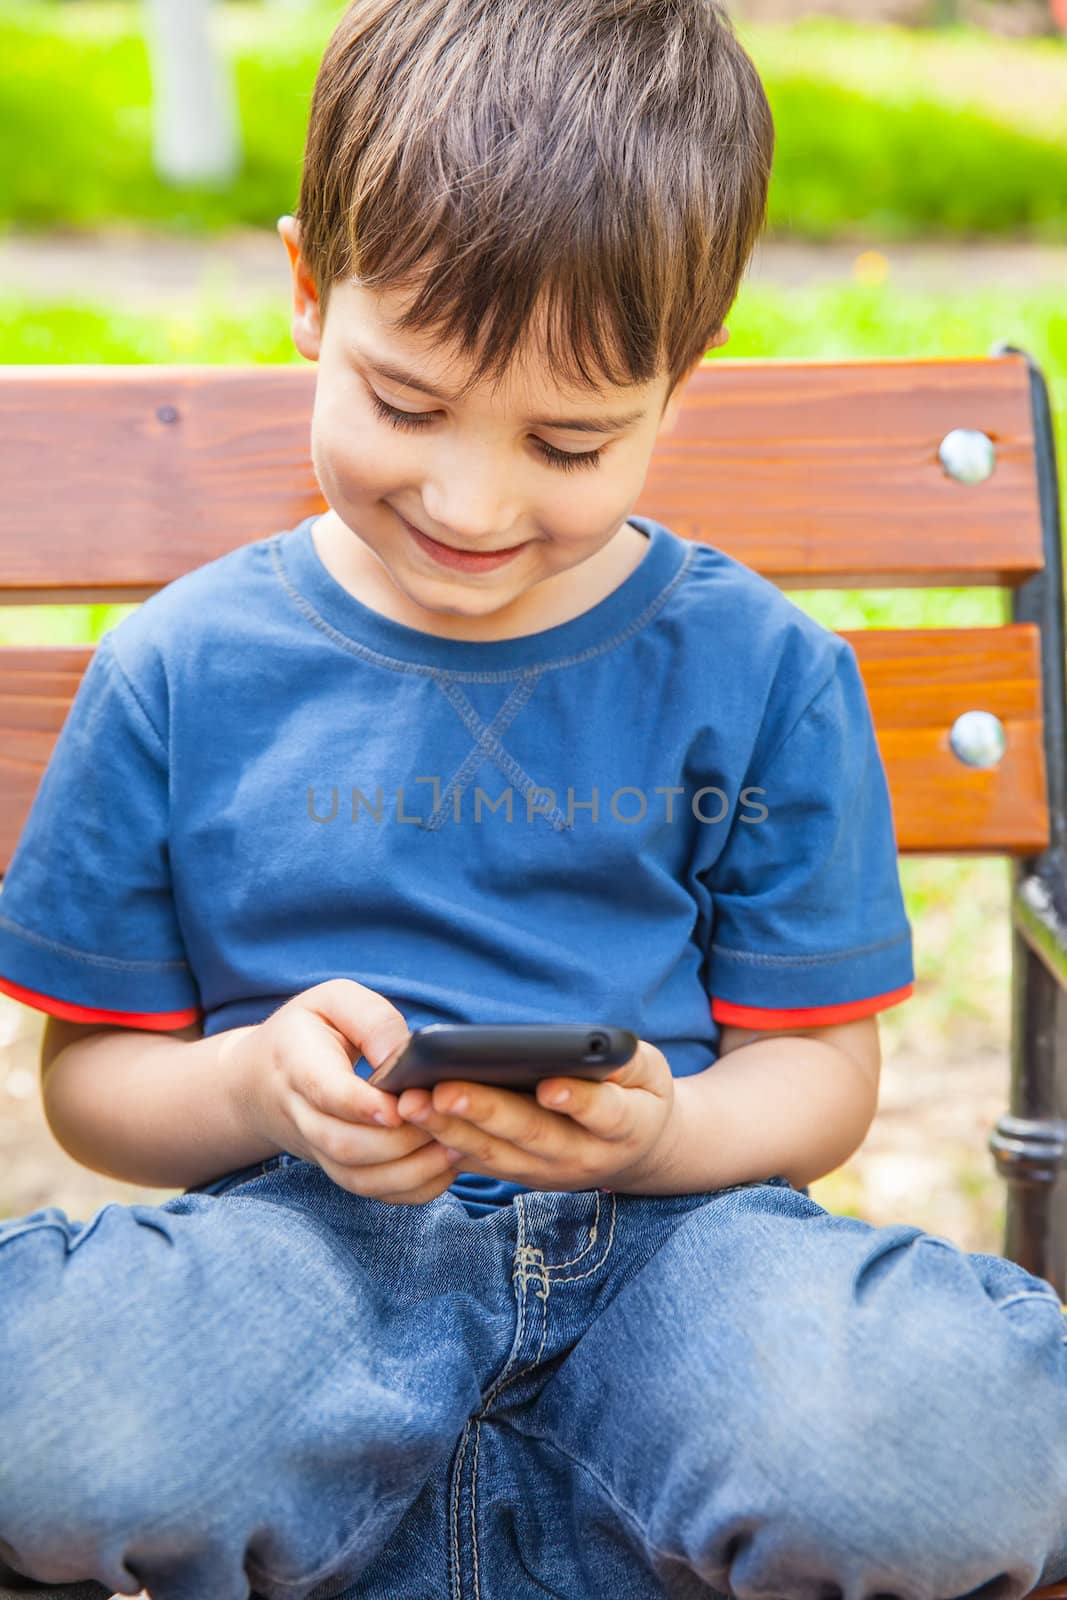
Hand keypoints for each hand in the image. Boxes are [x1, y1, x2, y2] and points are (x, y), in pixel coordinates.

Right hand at [231, 980, 460, 1204]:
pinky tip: (444, 1168)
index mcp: (297, 1063)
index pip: (326, 1092)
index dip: (363, 1105)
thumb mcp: (332, 1001)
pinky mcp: (335, 1167)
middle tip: (444, 1120)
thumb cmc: (307, 1031)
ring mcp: (315, 1148)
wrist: (257, 1080)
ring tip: (455, 1147)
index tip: (401, 1106)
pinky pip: (369, 1192)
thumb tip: (407, 1054)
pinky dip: (410, 1189)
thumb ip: (371, 1019)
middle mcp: (300, 1114)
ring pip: (357, 1177)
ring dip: (410, 1170)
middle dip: (399, 1141)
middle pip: (344, 1144)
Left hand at [392, 1038, 677, 1192]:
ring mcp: (549, 1173)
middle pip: (533, 1135)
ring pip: (497, 1155)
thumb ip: (626, 1060)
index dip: (577, 1100)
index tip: (548, 1085)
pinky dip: (447, 1143)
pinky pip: (481, 1164)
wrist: (638, 1152)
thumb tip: (589, 1047)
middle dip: (486, 1112)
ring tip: (414, 1102)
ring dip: (452, 1129)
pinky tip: (416, 1120)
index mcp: (627, 1126)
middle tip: (443, 1089)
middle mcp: (585, 1157)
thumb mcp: (650, 1072)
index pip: (603, 1113)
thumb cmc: (639, 1094)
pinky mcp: (521, 1177)